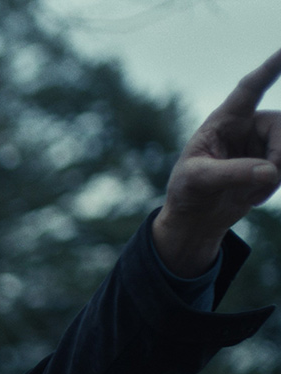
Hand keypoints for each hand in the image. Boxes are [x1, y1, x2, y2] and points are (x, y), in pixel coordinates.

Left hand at [153, 47, 280, 277]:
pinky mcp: (270, 164)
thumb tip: (270, 171)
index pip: (249, 89)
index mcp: (224, 121)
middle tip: (269, 178)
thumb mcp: (200, 180)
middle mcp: (247, 127)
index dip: (269, 68)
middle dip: (280, 154)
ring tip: (250, 194)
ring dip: (276, 176)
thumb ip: (233, 173)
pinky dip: (274, 186)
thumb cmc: (188, 192)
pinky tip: (252, 198)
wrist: (196, 218)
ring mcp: (261, 145)